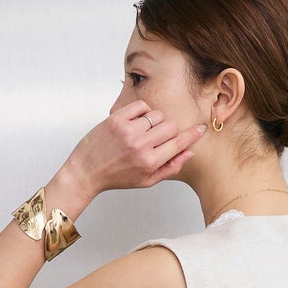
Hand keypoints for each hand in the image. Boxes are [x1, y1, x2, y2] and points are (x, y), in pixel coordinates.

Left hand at [63, 100, 206, 198]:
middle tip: (157, 138)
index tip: (201, 128)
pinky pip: (141, 106)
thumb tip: (189, 151)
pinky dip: (143, 111)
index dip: (192, 135)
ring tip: (144, 131)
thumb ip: (170, 167)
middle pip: (171, 126)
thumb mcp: (146, 180)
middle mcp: (140, 145)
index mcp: (149, 162)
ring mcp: (128, 130)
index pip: (179, 143)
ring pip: (157, 115)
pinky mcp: (116, 119)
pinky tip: (136, 122)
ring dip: (155, 121)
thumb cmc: (116, 177)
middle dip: (169, 131)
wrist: (86, 171)